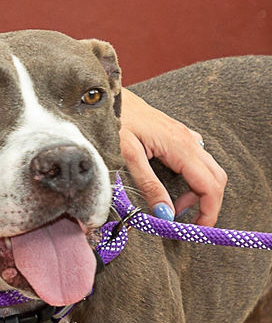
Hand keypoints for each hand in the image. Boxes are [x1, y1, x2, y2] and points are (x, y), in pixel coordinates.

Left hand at [119, 88, 226, 225]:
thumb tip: (166, 214)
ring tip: (171, 204)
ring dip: (197, 191)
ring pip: (207, 169)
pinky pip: (196, 159)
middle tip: (182, 221)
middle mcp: (188, 140)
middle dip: (205, 204)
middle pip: (215, 179)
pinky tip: (171, 183)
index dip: (208, 211)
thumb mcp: (127, 155)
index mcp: (180, 146)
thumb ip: (148, 185)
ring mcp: (185, 136)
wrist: (106, 93)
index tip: (196, 230)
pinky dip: (192, 177)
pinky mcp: (176, 134)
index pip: (210, 185)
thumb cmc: (114, 119)